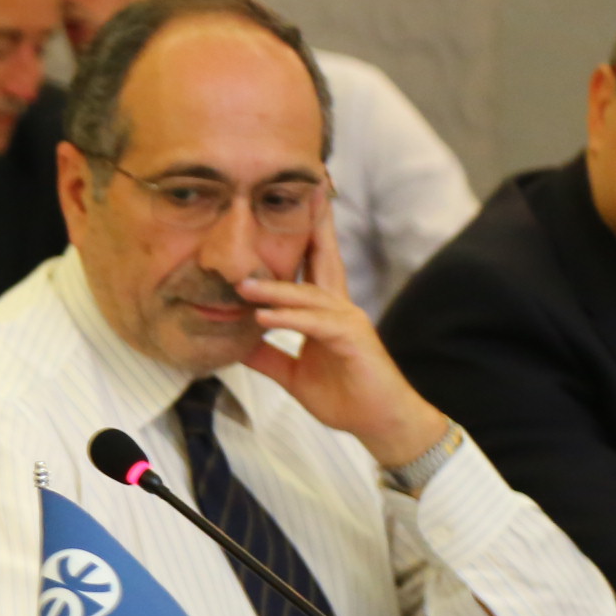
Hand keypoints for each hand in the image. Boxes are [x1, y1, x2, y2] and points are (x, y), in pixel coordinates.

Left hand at [235, 207, 447, 467]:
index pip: (314, 266)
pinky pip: (317, 325)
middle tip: (302, 191)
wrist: (380, 423)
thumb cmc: (345, 396)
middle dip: (312, 225)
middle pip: (325, 258)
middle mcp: (340, 308)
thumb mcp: (293, 374)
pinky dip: (289, 319)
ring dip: (275, 289)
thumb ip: (266, 355)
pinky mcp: (354, 342)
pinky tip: (264, 317)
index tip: (292, 205)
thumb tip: (235, 343)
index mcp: (327, 312)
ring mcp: (349, 322)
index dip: (304, 236)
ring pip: (310, 296)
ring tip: (242, 285)